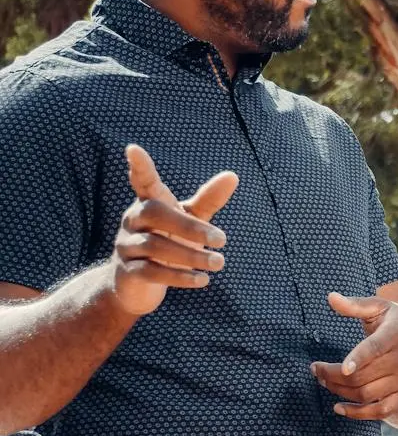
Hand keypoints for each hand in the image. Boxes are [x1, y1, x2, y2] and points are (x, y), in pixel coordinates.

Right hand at [110, 145, 237, 317]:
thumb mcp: (188, 220)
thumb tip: (233, 175)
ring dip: (192, 256)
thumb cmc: (168, 243)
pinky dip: (180, 277)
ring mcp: (126, 246)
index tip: (133, 149)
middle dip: (190, 227)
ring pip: (155, 246)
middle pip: (155, 213)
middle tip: (222, 240)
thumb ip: (207, 200)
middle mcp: (132, 220)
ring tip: (219, 263)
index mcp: (148, 203)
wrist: (136, 287)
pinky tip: (202, 280)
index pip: (142, 181)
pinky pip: (152, 272)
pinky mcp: (128, 273)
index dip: (139, 166)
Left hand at [312, 292, 397, 421]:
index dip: (359, 358)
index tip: (344, 368)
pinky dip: (357, 413)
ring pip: (366, 394)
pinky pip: (379, 411)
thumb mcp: (382, 308)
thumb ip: (355, 304)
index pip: (376, 348)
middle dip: (332, 375)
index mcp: (396, 333)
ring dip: (339, 391)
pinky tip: (339, 408)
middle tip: (316, 369)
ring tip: (324, 381)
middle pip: (362, 375)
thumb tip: (330, 297)